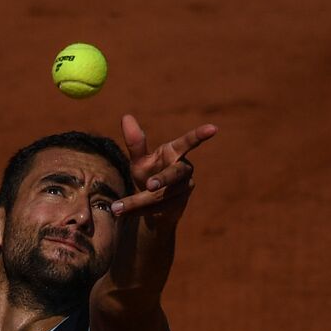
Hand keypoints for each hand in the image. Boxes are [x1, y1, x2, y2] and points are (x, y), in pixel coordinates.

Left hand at [111, 114, 217, 234]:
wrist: (154, 203)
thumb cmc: (149, 173)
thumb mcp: (140, 159)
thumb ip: (135, 142)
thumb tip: (126, 116)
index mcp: (175, 153)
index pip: (188, 142)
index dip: (200, 135)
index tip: (213, 128)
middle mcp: (184, 169)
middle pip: (175, 174)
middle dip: (163, 179)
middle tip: (150, 185)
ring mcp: (184, 188)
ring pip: (162, 195)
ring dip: (138, 202)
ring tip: (116, 208)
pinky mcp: (178, 205)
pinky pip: (158, 209)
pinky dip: (138, 211)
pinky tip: (121, 214)